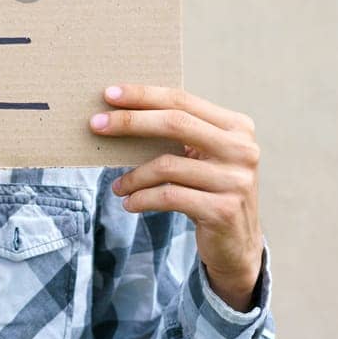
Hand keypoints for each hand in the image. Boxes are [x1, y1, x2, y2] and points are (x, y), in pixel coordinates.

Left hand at [90, 84, 262, 310]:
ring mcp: (235, 181)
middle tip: (96, 124)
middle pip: (175, 123)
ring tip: (118, 186)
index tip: (109, 94)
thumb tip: (121, 113)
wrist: (238, 244)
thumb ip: (179, 134)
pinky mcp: (223, 210)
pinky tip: (129, 203)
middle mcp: (242, 150)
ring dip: (133, 176)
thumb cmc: (209, 191)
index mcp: (237, 127)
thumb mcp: (203, 158)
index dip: (144, 95)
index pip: (182, 101)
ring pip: (167, 165)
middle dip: (131, 121)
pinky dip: (141, 198)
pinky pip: (168, 196)